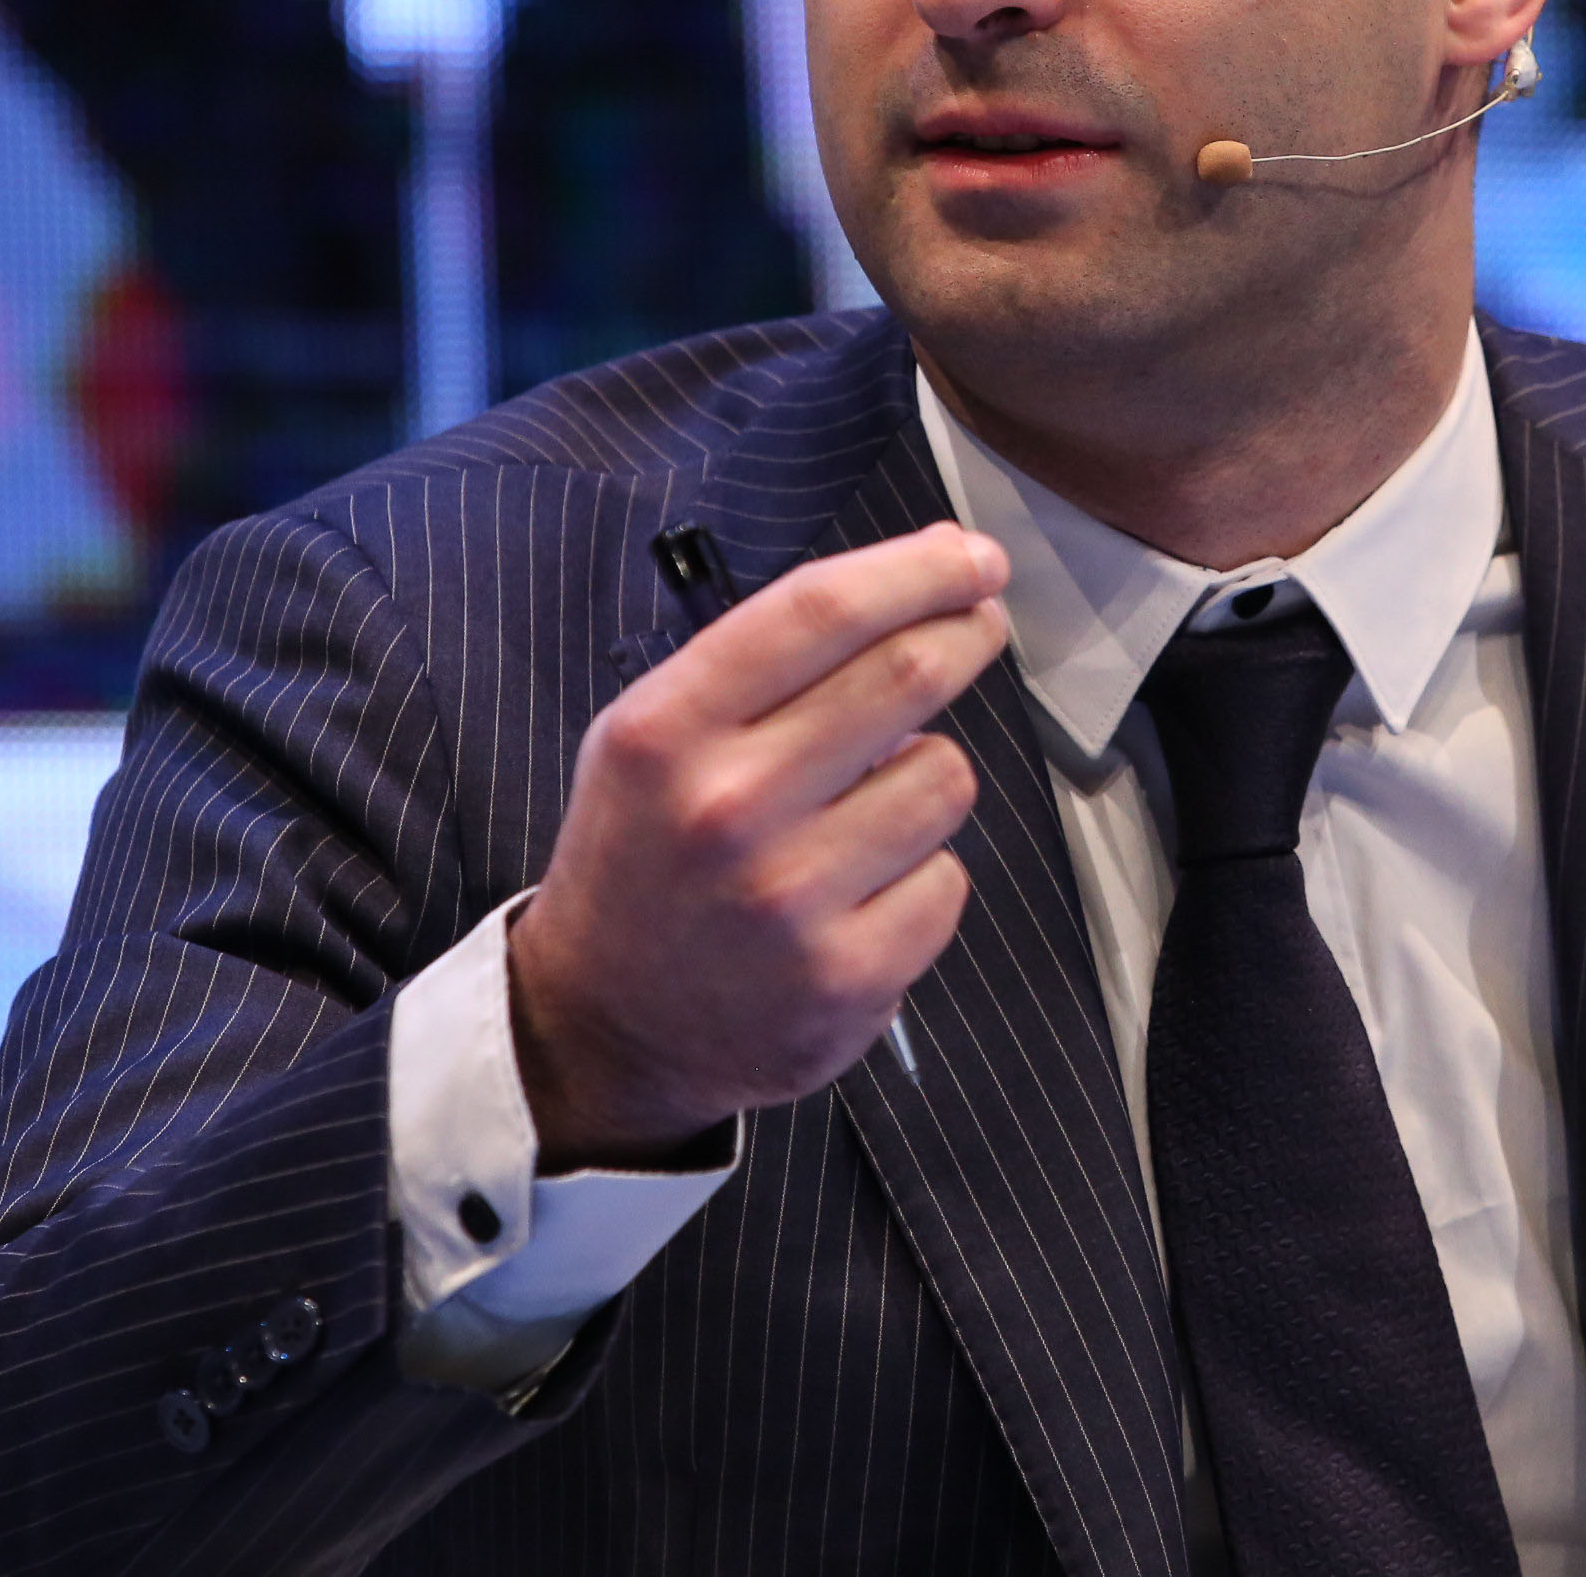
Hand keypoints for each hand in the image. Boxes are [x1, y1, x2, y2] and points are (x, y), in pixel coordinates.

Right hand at [505, 522, 1005, 1167]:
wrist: (605, 1029)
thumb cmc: (648, 857)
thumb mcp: (653, 737)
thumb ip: (765, 662)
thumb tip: (919, 584)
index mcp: (669, 731)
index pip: (821, 611)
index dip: (920, 569)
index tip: (973, 557)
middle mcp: (727, 808)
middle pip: (907, 675)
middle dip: (964, 633)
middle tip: (979, 625)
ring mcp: (791, 900)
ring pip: (945, 778)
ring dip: (929, 774)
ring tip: (871, 805)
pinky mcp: (849, 977)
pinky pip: (948, 878)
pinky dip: (924, 873)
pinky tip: (863, 892)